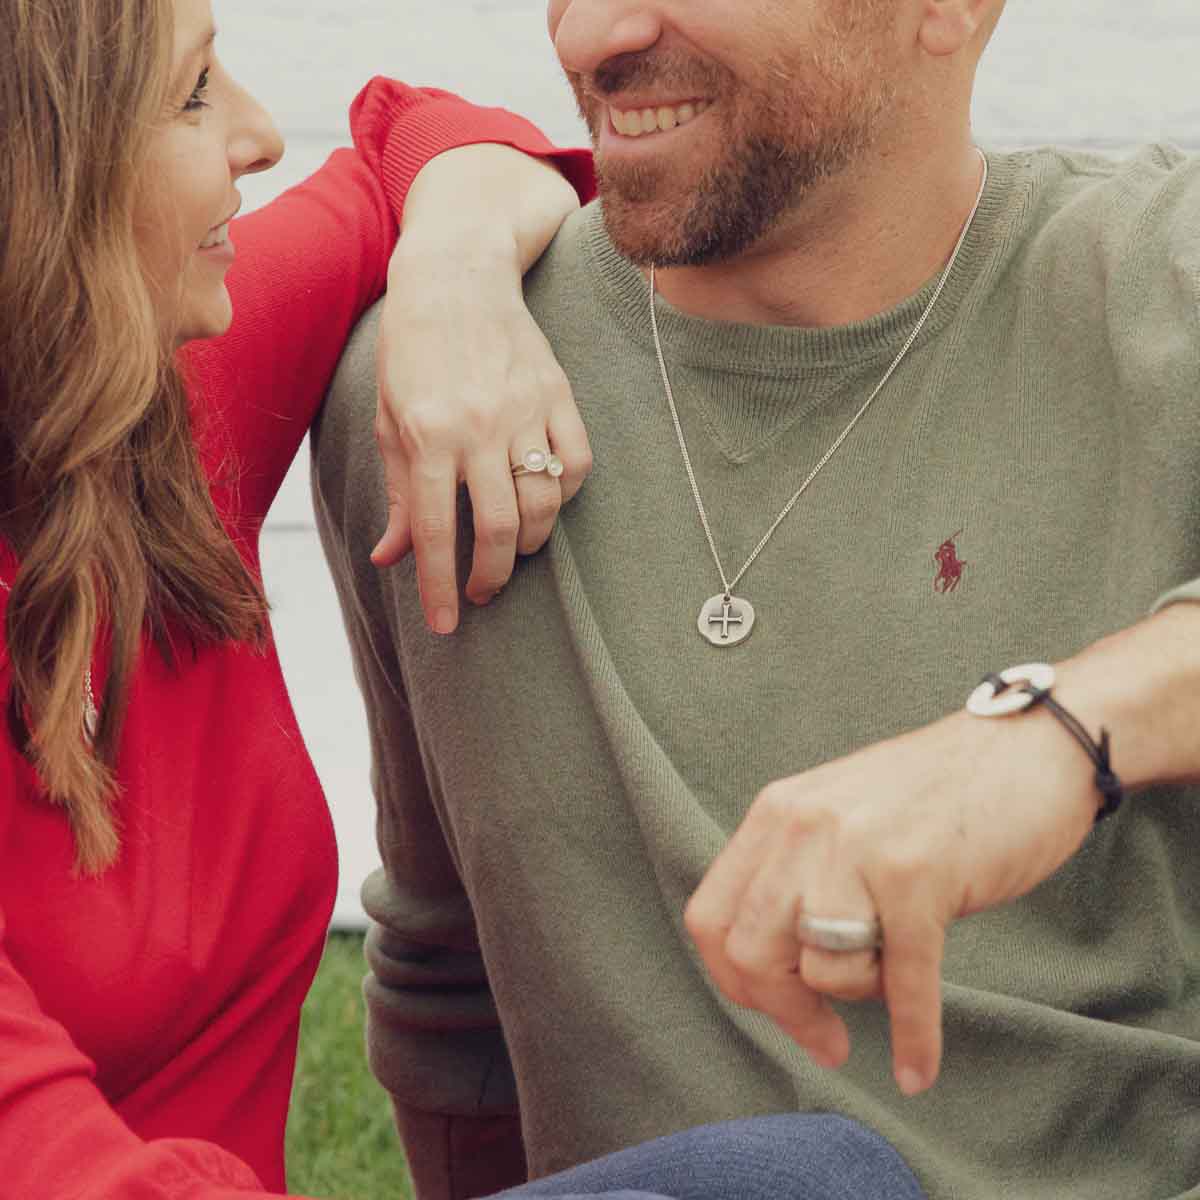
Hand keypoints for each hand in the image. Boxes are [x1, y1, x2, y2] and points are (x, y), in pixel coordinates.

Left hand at [372, 146, 588, 633]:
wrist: (457, 275)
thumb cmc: (412, 351)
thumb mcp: (390, 419)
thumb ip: (399, 493)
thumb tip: (392, 558)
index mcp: (428, 432)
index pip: (435, 529)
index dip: (438, 586)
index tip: (445, 625)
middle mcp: (479, 425)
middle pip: (499, 528)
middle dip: (491, 578)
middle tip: (481, 594)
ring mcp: (525, 410)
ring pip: (544, 503)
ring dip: (530, 544)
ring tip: (511, 551)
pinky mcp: (559, 395)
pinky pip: (577, 465)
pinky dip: (565, 495)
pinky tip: (544, 502)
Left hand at [684, 704, 1100, 1096]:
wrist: (1028, 749)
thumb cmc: (936, 795)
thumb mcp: (837, 815)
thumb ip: (794, 872)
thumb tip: (768, 968)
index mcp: (776, 813)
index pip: (710, 918)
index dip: (735, 982)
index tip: (776, 1009)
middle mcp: (804, 827)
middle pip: (752, 953)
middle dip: (785, 1011)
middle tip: (827, 1039)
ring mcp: (860, 850)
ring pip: (822, 969)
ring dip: (860, 995)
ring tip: (893, 976)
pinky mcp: (921, 878)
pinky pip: (903, 982)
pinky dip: (913, 1037)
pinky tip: (916, 1071)